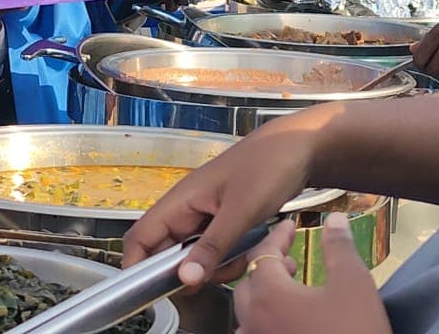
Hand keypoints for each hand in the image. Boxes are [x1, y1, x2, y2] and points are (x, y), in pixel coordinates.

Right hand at [122, 113, 321, 285]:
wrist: (301, 147)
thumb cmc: (268, 166)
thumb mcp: (241, 210)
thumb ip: (212, 246)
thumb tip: (184, 278)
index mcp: (181, 200)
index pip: (141, 237)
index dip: (137, 265)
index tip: (155, 290)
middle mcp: (188, 209)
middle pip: (168, 253)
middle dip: (188, 272)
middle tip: (215, 274)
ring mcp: (206, 216)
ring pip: (195, 256)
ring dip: (214, 267)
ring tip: (242, 259)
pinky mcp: (225, 221)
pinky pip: (216, 250)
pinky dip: (229, 258)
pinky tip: (250, 251)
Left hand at [234, 215, 391, 333]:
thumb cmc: (355, 333)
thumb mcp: (354, 285)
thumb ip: (339, 248)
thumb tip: (334, 221)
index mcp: (270, 295)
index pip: (263, 254)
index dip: (277, 236)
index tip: (289, 225)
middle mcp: (253, 321)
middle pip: (249, 282)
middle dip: (268, 266)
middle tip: (292, 261)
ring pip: (249, 313)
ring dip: (265, 296)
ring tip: (292, 292)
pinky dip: (266, 321)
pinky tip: (287, 323)